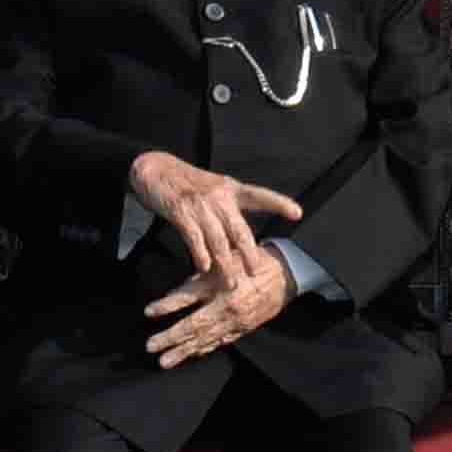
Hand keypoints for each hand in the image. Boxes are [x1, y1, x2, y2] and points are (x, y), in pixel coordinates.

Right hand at [127, 152, 304, 303]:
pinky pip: (194, 237)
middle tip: (256, 272)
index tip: (298, 213)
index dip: (279, 203)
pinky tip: (204, 268)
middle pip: (240, 229)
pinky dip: (201, 254)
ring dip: (225, 264)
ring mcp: (201, 203)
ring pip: (218, 239)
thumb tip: (240, 243)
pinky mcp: (181, 210)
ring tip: (231, 284)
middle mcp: (219, 195)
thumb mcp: (213, 189)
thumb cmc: (186, 184)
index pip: (260, 195)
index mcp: (231, 189)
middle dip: (249, 253)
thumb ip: (227, 211)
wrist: (154, 167)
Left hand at [144, 254, 291, 366]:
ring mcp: (236, 321)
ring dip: (184, 351)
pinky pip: (220, 342)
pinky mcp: (243, 329)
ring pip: (206, 339)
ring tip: (165, 361)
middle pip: (194, 325)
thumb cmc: (252, 261)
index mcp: (221, 285)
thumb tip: (176, 293)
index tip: (149, 312)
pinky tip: (191, 354)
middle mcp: (227, 307)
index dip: (167, 305)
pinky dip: (204, 348)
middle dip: (171, 337)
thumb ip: (202, 276)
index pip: (187, 298)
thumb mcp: (225, 259)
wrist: (286, 274)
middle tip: (151, 346)